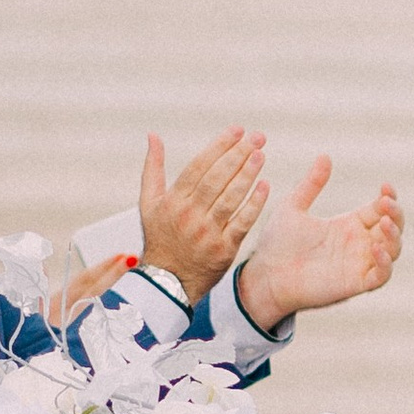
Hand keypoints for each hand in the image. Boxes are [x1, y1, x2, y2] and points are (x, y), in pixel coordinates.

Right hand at [139, 128, 264, 304]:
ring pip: (231, 198)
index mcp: (173, 201)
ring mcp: (207, 232)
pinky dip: (254, 204)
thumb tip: (153, 136)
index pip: (198, 167)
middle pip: (216, 179)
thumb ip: (152, 168)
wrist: (167, 283)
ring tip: (261, 155)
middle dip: (238, 155)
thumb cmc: (160, 238)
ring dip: (247, 175)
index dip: (218, 147)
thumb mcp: (148, 203)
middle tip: (256, 137)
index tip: (237, 130)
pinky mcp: (224, 249)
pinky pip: (242, 222)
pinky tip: (265, 186)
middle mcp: (190, 215)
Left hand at [236, 157, 403, 327]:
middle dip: (396, 214)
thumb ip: (311, 184)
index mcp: (348, 225)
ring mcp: (358, 264)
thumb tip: (325, 156)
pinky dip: (384, 263)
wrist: (265, 276)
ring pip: (393, 250)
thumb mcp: (293, 207)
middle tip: (387, 203)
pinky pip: (381, 276)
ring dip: (395, 236)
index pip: (380, 210)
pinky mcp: (355, 284)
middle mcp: (358, 244)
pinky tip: (374, 247)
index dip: (388, 198)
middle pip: (393, 227)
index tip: (385, 187)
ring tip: (385, 222)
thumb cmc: (277, 244)